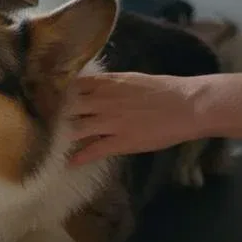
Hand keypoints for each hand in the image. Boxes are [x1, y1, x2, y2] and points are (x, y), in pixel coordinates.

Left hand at [66, 72, 209, 165]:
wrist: (188, 106)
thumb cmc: (166, 90)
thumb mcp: (133, 79)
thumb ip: (112, 84)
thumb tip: (96, 88)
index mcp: (108, 83)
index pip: (74, 86)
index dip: (63, 94)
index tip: (56, 99)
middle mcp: (103, 101)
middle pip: (69, 107)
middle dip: (60, 114)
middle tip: (53, 122)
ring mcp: (109, 122)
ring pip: (76, 128)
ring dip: (66, 135)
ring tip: (58, 142)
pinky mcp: (119, 142)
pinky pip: (92, 150)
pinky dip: (79, 157)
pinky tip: (70, 162)